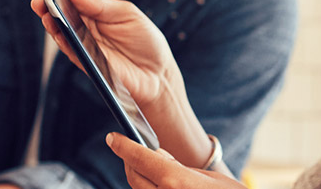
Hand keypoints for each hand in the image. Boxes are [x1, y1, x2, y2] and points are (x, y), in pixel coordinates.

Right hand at [26, 0, 178, 105]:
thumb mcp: (127, 14)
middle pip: (60, 15)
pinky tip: (54, 28)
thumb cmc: (146, 41)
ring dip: (49, 21)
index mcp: (95, 12)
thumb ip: (101, 5)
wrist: (158, 74)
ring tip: (41, 9)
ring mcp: (84, 47)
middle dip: (45, 5)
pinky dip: (61, 40)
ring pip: (61, 33)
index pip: (70, 0)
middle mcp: (86, 29)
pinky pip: (70, 51)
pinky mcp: (87, 64)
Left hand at [107, 133, 242, 188]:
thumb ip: (178, 167)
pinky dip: (149, 188)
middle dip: (130, 161)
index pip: (139, 158)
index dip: (123, 146)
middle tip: (130, 149)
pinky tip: (157, 181)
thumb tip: (156, 156)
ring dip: (140, 177)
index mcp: (175, 181)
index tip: (112, 137)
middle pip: (134, 176)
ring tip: (147, 165)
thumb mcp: (207, 177)